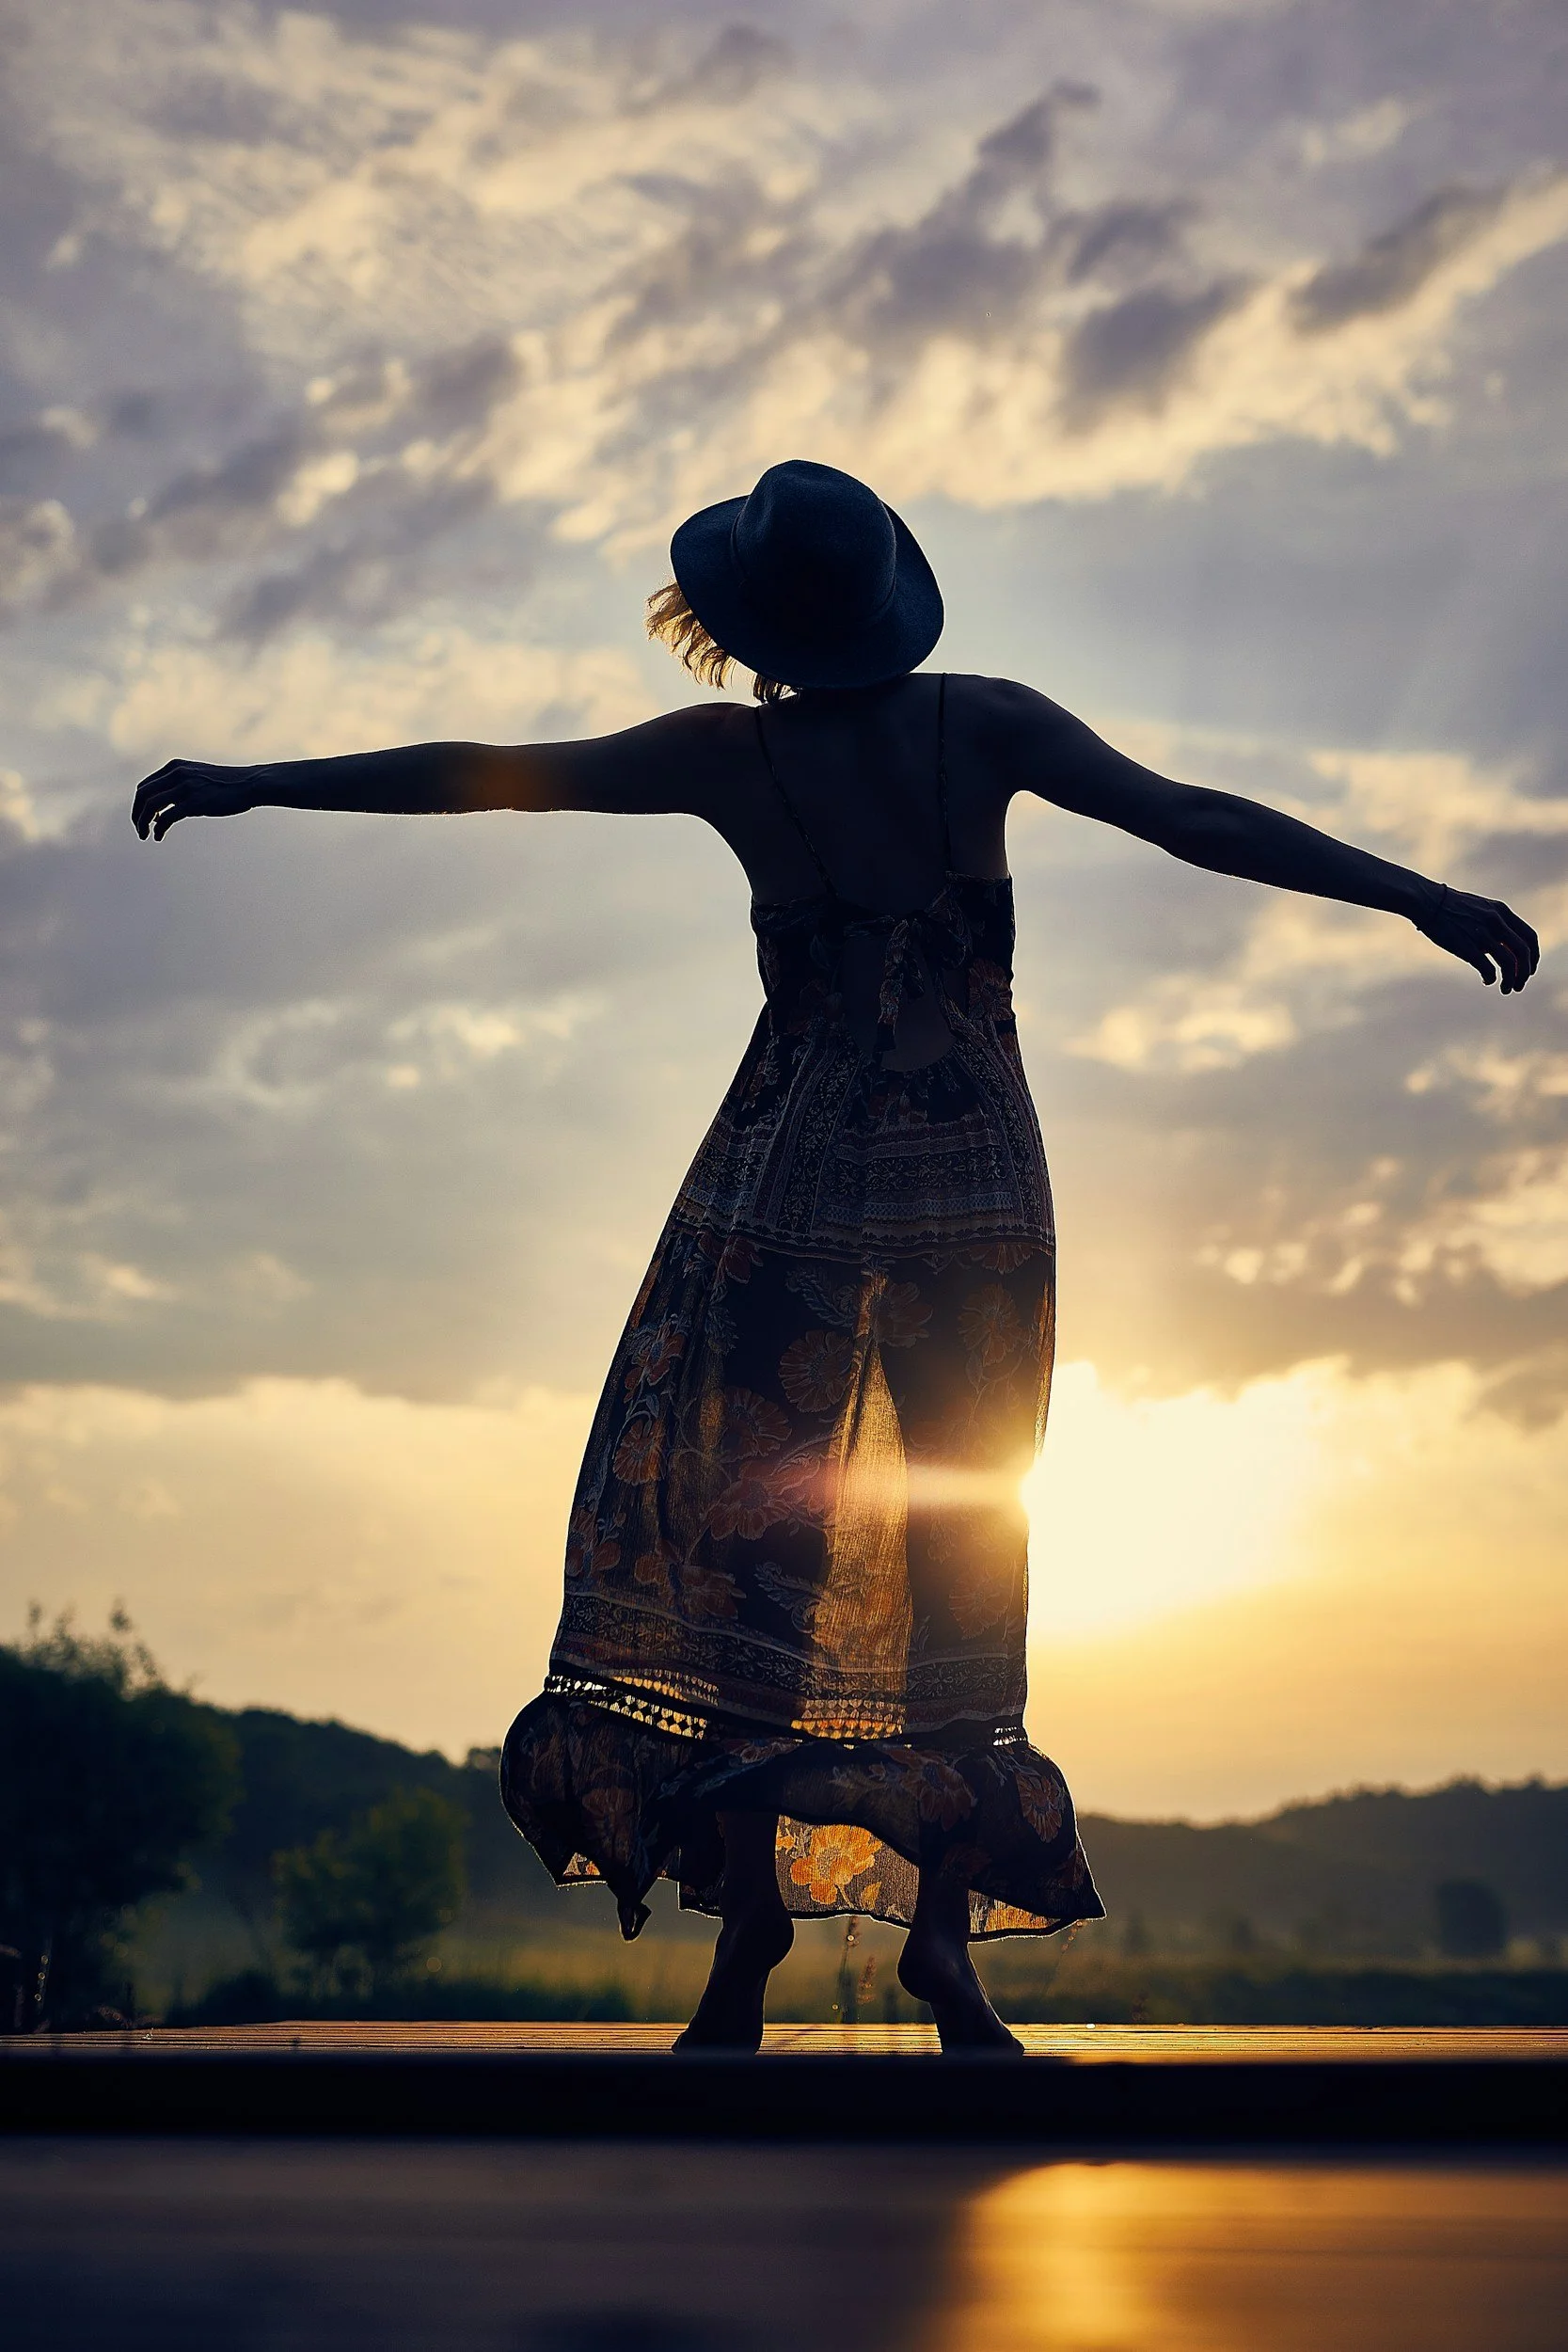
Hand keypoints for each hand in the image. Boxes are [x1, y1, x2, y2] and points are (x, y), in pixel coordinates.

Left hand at [132, 759, 261, 841]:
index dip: (139, 805)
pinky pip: (166, 818)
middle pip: (143, 795)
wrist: (250, 784)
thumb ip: (180, 785)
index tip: (144, 819)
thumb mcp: (198, 777)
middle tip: (139, 830)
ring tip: (144, 836)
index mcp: (175, 767)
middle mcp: (176, 774)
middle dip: (136, 815)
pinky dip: (158, 829)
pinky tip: (158, 837)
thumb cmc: (227, 785)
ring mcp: (185, 787)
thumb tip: (166, 808)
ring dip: (143, 823)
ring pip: (150, 806)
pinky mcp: (195, 802)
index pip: (145, 786)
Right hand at [1414, 881, 1538, 992]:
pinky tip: (1487, 981)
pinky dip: (1491, 978)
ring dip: (1511, 980)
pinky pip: (1488, 968)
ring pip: (1509, 963)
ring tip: (1506, 989)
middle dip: (1525, 973)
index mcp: (1502, 912)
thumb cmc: (1452, 907)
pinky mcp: (1465, 946)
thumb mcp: (1481, 909)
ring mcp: (1481, 934)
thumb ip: (1497, 925)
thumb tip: (1505, 950)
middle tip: (1519, 985)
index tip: (1528, 969)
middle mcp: (1496, 922)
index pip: (1530, 937)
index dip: (1533, 957)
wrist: (1427, 901)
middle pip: (1523, 952)